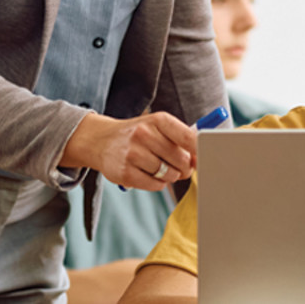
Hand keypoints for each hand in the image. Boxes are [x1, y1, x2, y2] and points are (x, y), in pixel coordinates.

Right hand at [60, 112, 196, 190]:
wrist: (101, 141)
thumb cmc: (138, 135)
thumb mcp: (157, 127)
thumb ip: (180, 140)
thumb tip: (201, 159)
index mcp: (157, 120)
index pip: (189, 138)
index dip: (200, 152)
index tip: (203, 158)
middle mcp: (144, 134)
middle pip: (181, 160)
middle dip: (184, 167)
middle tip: (178, 166)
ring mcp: (133, 153)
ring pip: (169, 174)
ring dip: (169, 176)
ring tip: (159, 168)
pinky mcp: (125, 172)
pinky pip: (155, 185)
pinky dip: (157, 183)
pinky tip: (148, 174)